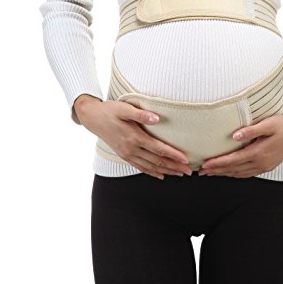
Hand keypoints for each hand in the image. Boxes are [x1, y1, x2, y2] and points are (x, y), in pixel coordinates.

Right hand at [74, 95, 191, 179]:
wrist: (93, 118)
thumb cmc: (110, 110)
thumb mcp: (125, 108)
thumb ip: (141, 114)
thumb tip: (157, 118)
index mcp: (134, 137)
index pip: (159, 149)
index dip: (173, 155)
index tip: (185, 159)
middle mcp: (131, 149)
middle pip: (157, 161)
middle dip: (174, 166)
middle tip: (189, 170)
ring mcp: (127, 154)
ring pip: (150, 166)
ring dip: (167, 171)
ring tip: (180, 174)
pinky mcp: (124, 155)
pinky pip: (140, 167)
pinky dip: (152, 172)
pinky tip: (161, 175)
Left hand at [198, 115, 282, 177]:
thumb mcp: (268, 124)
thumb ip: (251, 130)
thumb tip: (235, 135)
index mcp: (259, 152)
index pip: (233, 160)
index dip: (217, 163)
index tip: (205, 164)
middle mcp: (261, 162)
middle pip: (233, 169)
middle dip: (216, 171)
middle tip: (201, 172)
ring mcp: (264, 166)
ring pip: (239, 173)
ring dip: (224, 173)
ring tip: (211, 173)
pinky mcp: (267, 166)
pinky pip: (247, 173)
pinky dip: (235, 174)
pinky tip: (229, 172)